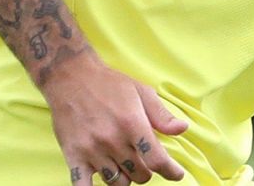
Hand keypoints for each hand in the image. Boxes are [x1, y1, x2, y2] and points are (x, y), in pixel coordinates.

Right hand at [40, 54, 190, 182]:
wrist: (71, 78)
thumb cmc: (109, 84)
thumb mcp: (142, 92)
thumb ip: (162, 115)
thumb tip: (183, 129)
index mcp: (132, 123)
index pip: (156, 159)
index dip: (170, 171)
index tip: (176, 174)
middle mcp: (113, 139)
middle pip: (139, 174)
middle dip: (147, 172)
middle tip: (144, 162)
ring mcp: (91, 150)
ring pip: (116, 182)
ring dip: (125, 179)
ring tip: (125, 166)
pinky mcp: (73, 155)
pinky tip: (102, 179)